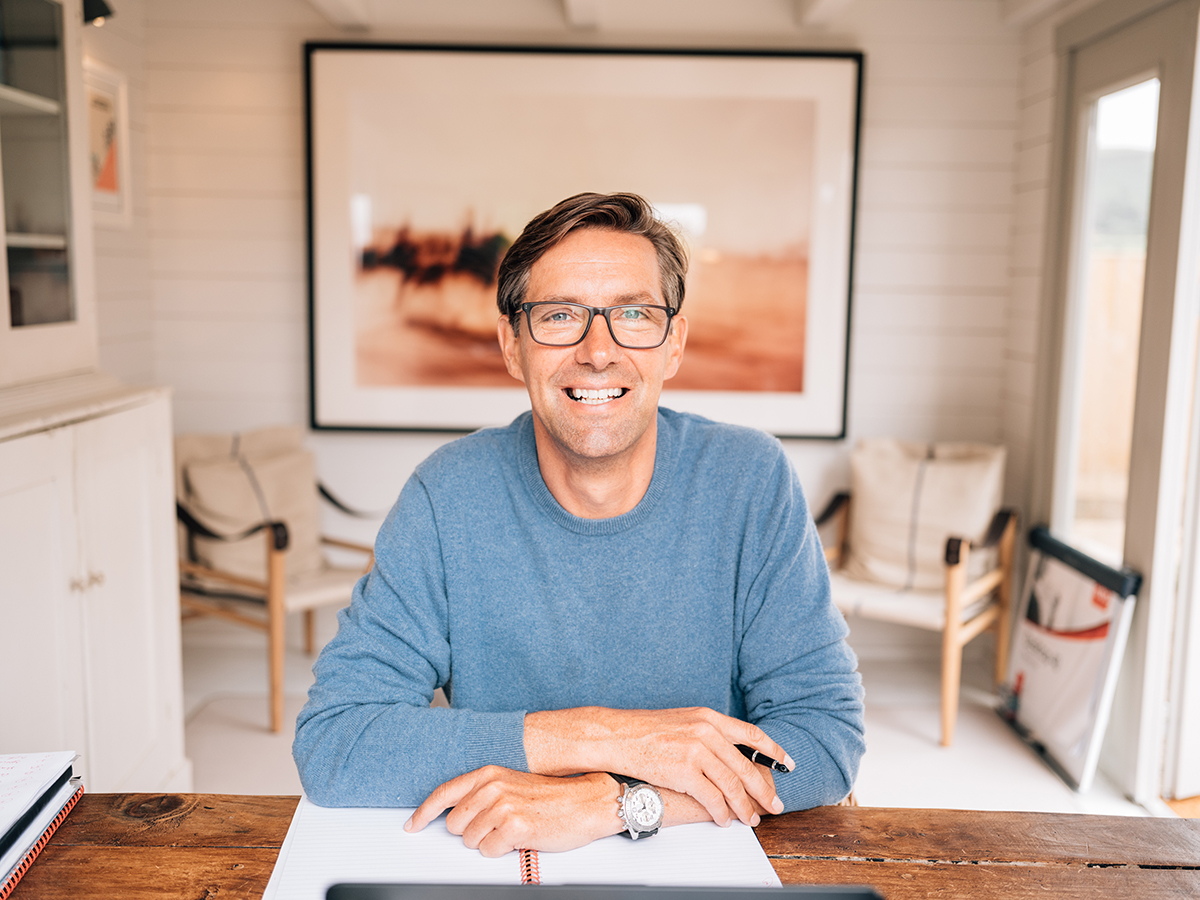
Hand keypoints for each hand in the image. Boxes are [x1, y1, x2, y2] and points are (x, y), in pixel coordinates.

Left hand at [404, 766, 619, 856]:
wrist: (587, 800)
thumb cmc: (551, 796)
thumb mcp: (511, 783)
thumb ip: (482, 792)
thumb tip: (455, 813)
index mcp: (489, 774)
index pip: (444, 793)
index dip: (423, 812)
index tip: (412, 824)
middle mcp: (492, 787)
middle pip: (454, 824)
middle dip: (470, 831)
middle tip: (494, 827)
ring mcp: (503, 807)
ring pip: (471, 841)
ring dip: (488, 842)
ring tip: (511, 831)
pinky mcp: (515, 828)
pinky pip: (489, 851)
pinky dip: (502, 851)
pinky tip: (518, 839)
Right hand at [524, 707, 790, 828]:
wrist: (616, 736)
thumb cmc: (645, 731)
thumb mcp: (682, 721)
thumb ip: (707, 732)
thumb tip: (728, 751)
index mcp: (708, 717)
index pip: (750, 734)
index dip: (772, 750)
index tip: (787, 763)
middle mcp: (706, 731)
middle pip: (745, 766)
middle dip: (763, 789)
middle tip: (775, 805)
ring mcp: (695, 750)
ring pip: (732, 785)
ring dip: (744, 806)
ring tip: (751, 819)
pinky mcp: (683, 770)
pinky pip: (712, 798)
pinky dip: (722, 812)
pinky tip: (725, 820)